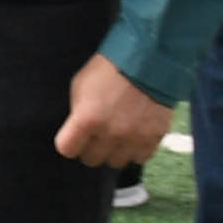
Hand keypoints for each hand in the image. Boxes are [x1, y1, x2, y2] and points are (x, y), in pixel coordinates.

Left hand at [55, 50, 171, 168]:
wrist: (149, 60)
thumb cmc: (108, 70)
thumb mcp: (81, 85)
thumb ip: (78, 112)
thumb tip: (79, 130)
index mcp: (87, 119)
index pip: (67, 149)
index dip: (69, 143)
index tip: (74, 137)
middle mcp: (110, 133)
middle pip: (91, 159)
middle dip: (91, 147)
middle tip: (96, 134)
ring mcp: (134, 137)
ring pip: (116, 162)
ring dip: (113, 151)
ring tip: (116, 136)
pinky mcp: (155, 137)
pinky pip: (140, 158)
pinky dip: (135, 150)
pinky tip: (133, 137)